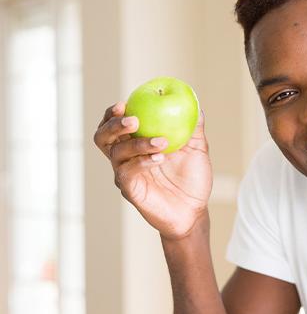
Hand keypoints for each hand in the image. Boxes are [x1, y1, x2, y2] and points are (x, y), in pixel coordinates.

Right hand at [93, 102, 212, 238]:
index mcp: (135, 143)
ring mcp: (125, 173)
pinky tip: (160, 158)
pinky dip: (142, 161)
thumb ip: (193, 128)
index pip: (114, 124)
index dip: (113, 113)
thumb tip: (196, 104)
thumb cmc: (193, 179)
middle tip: (134, 119)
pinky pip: (127, 172)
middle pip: (103, 136)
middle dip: (113, 124)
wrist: (194, 210)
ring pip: (116, 152)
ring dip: (138, 142)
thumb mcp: (197, 150)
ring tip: (161, 141)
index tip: (125, 103)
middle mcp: (125, 157)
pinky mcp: (129, 189)